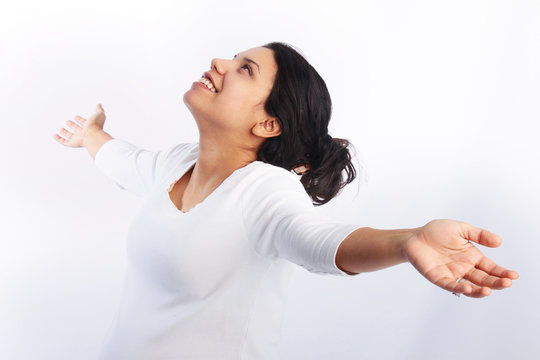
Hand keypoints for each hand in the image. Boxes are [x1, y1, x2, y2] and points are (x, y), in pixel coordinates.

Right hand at [52, 104, 106, 147]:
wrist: (93, 135)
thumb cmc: (96, 125)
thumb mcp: (99, 114)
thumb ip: (99, 109)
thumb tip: (99, 105)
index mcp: (90, 126)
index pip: (85, 123)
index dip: (80, 120)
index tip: (76, 117)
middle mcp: (84, 133)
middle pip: (77, 129)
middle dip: (73, 125)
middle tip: (68, 122)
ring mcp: (78, 138)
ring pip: (70, 136)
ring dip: (65, 133)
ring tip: (61, 129)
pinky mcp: (73, 143)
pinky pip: (64, 142)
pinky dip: (58, 139)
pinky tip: (54, 135)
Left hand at [402, 219, 518, 297]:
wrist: (414, 236)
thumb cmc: (436, 232)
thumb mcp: (461, 229)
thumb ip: (479, 235)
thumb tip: (499, 241)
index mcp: (472, 257)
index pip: (491, 268)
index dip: (502, 272)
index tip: (513, 276)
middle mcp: (465, 268)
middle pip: (484, 279)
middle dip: (496, 282)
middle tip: (507, 283)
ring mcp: (453, 274)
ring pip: (470, 286)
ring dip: (480, 290)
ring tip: (490, 290)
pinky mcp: (439, 278)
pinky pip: (452, 286)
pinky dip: (460, 289)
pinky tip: (469, 289)